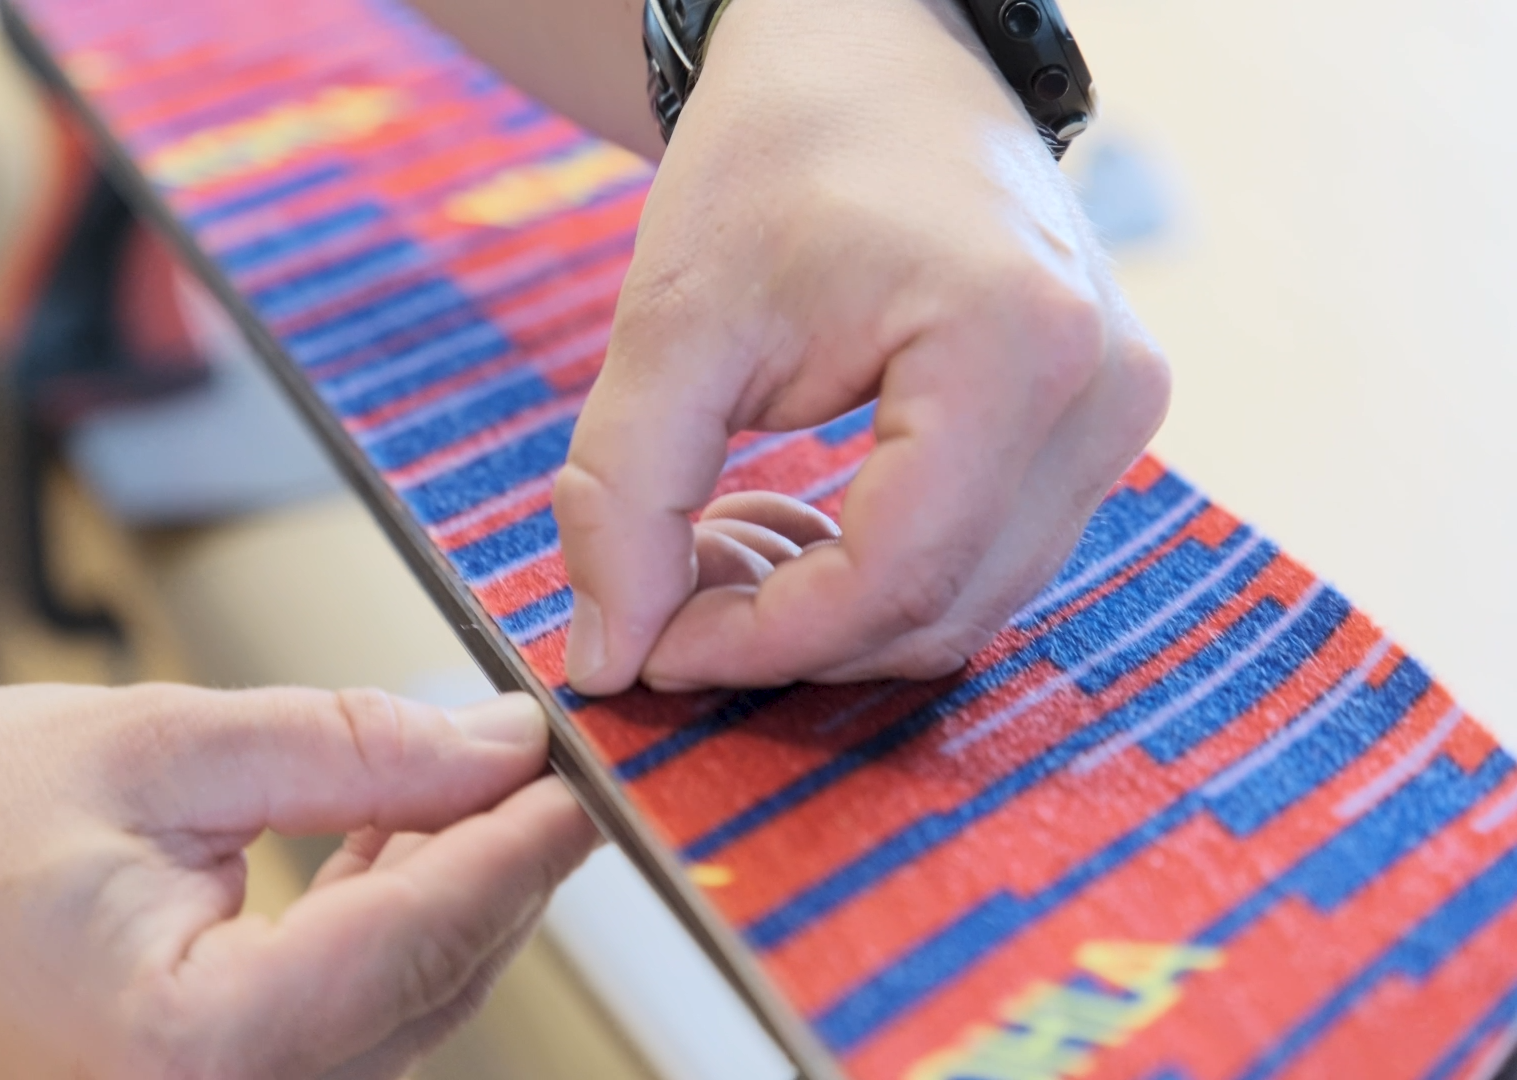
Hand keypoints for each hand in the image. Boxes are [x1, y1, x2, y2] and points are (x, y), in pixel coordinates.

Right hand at [0, 684, 594, 1079]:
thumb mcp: (161, 746)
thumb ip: (345, 748)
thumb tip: (490, 742)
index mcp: (197, 1048)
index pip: (421, 939)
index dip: (520, 843)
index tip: (588, 769)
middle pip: (432, 980)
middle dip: (503, 861)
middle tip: (548, 753)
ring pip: (404, 999)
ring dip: (454, 886)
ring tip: (478, 772)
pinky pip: (347, 1011)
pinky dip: (390, 919)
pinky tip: (402, 831)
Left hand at [556, 0, 1170, 692]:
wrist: (866, 56)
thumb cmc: (776, 155)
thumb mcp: (671, 324)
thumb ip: (625, 498)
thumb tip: (611, 660)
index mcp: (1013, 344)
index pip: (894, 578)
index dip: (760, 643)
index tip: (652, 648)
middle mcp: (1101, 389)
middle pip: (939, 610)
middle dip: (787, 636)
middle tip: (666, 593)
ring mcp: (1116, 408)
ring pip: (966, 602)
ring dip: (829, 612)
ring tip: (717, 539)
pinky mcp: (1095, 421)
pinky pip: (986, 558)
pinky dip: (876, 577)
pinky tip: (791, 523)